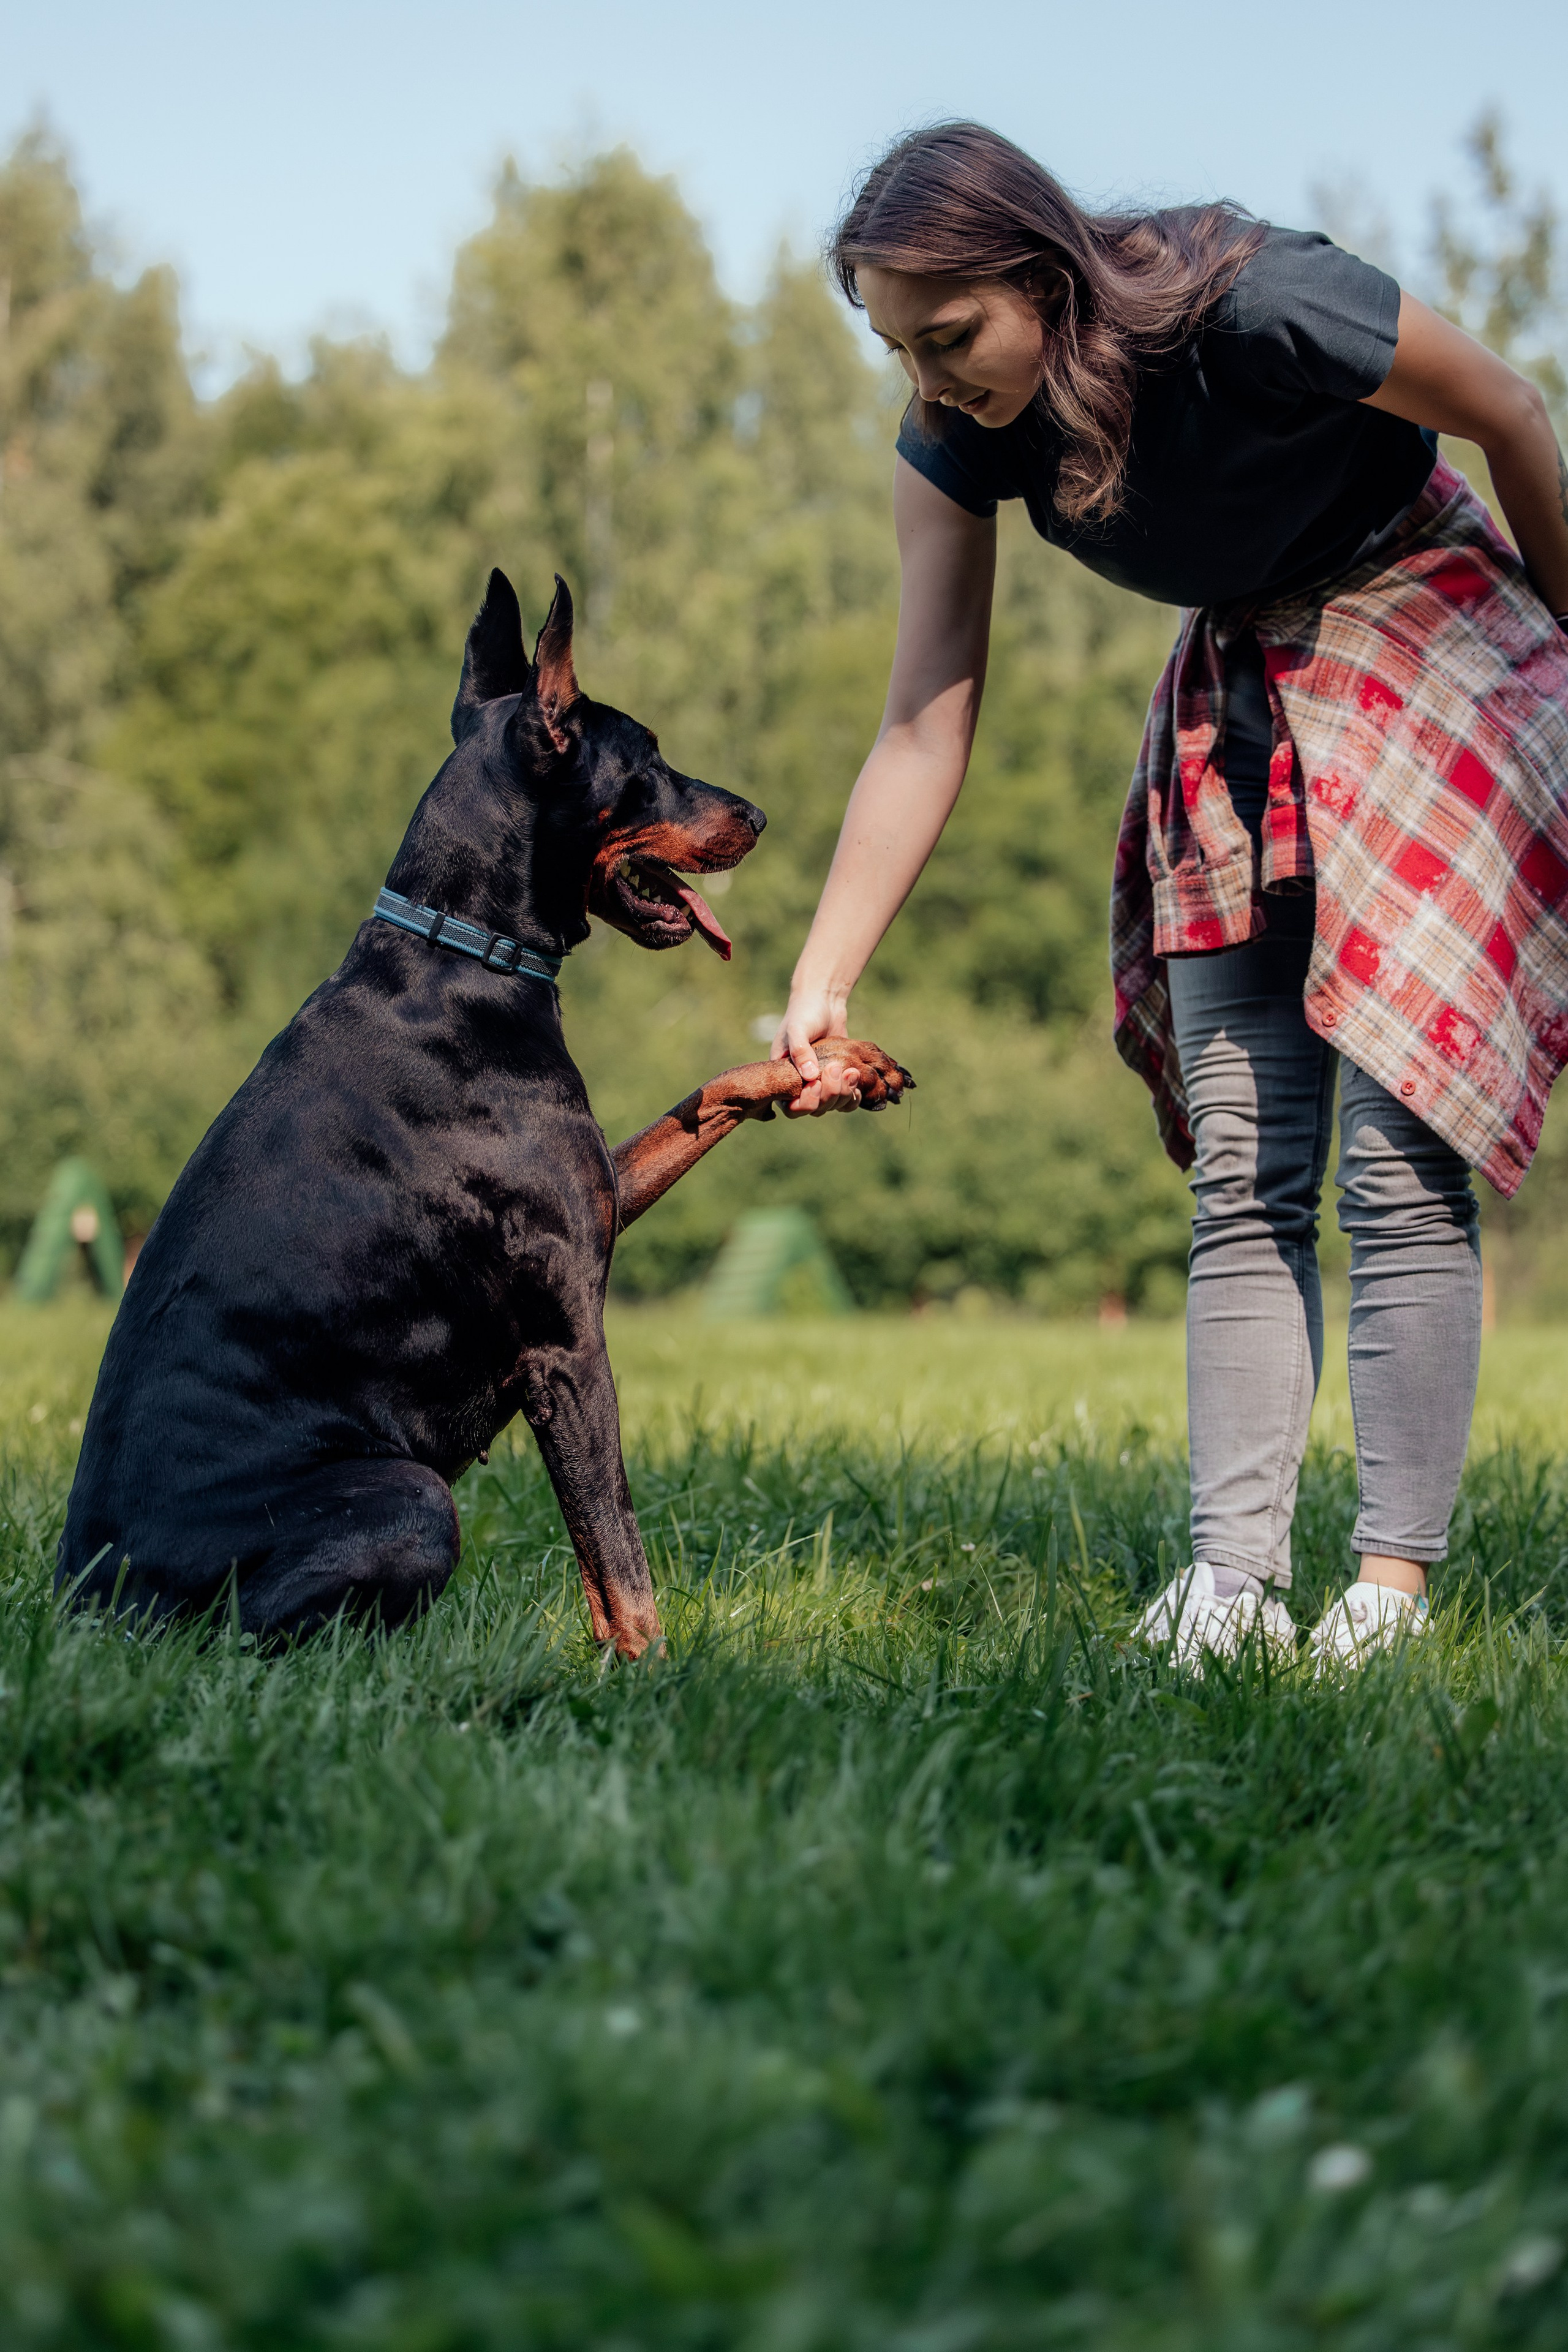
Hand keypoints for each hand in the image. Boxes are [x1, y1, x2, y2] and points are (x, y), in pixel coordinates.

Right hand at [771, 989, 855, 1116]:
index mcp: (783, 1078)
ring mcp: (821, 1084)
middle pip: (815, 1109)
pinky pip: (846, 1099)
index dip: (805, 1103)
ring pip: (832, 1105)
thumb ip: (800, 1051)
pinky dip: (853, 1094)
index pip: (790, 1107)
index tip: (815, 1084)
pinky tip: (857, 1078)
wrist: (824, 1002)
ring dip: (844, 1093)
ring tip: (851, 1072)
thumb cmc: (804, 1013)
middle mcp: (801, 1085)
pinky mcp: (838, 1080)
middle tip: (836, 1068)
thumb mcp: (797, 1029)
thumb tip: (810, 1076)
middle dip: (829, 1094)